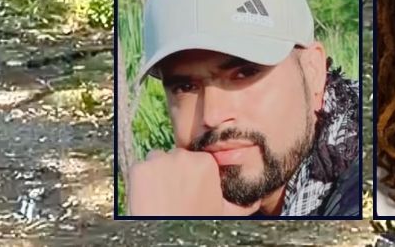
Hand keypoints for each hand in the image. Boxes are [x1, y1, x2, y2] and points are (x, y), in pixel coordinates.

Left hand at [126, 148, 257, 215]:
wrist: (170, 238)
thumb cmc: (198, 224)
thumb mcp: (225, 213)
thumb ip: (241, 203)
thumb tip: (256, 200)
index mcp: (206, 163)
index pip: (194, 160)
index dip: (191, 176)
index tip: (190, 191)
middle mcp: (183, 156)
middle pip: (175, 158)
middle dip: (174, 173)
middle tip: (175, 196)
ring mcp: (158, 160)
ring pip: (157, 160)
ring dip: (157, 174)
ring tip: (161, 197)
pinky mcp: (139, 169)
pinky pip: (140, 169)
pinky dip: (141, 181)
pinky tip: (148, 197)